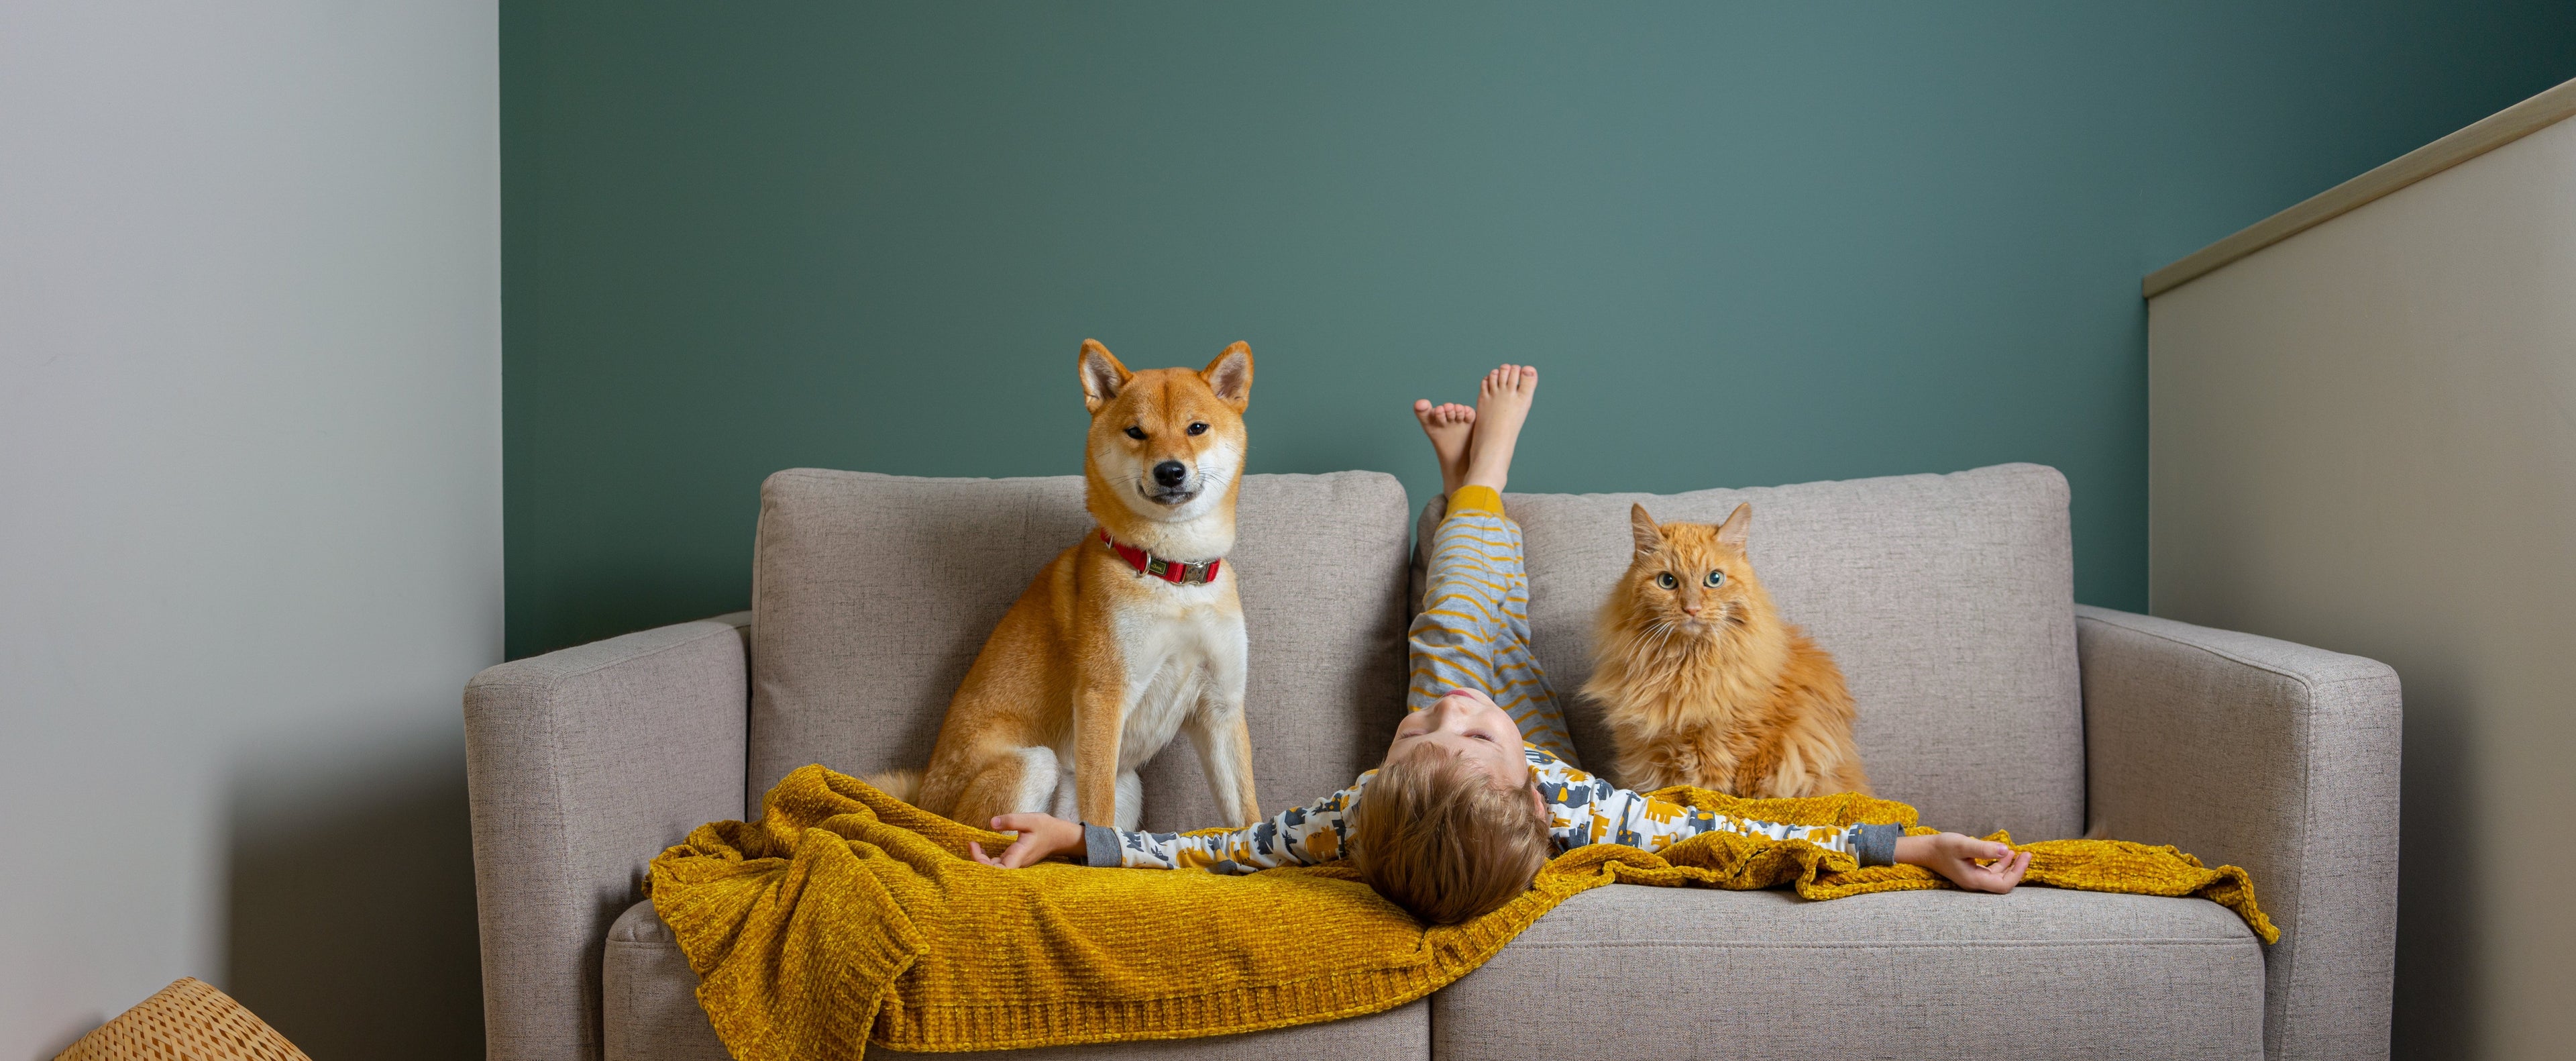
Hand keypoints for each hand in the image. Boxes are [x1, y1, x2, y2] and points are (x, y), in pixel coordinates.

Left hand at [969, 813, 1084, 868]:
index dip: (982, 863)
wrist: (1060, 836)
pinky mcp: (1015, 860)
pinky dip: (988, 859)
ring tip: (973, 845)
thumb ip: (1011, 821)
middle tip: (972, 844)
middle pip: (993, 872)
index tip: (974, 846)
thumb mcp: (1030, 819)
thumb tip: (991, 822)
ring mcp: (1016, 863)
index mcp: (1019, 856)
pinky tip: (982, 849)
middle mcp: (1016, 863)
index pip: (998, 870)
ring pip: (994, 869)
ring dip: (982, 860)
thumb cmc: (1046, 828)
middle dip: (978, 860)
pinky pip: (998, 865)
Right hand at [1894, 832, 2030, 892]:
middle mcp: (1975, 883)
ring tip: (2018, 852)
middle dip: (2017, 869)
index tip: (2025, 856)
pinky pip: (1991, 872)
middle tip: (2027, 854)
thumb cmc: (1941, 847)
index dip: (2018, 872)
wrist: (1924, 850)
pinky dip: (2000, 864)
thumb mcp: (1962, 844)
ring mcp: (1973, 879)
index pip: (2004, 885)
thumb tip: (2005, 849)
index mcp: (1974, 880)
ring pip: (1998, 877)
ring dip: (2009, 866)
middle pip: (2003, 883)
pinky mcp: (1971, 873)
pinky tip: (2004, 853)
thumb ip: (1984, 848)